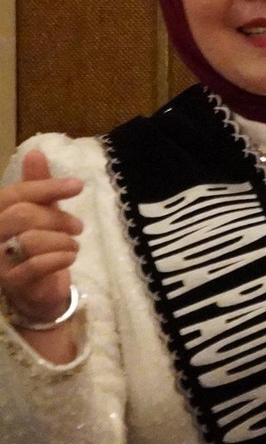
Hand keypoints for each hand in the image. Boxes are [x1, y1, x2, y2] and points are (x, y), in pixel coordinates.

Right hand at [0, 150, 85, 322]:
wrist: (37, 290)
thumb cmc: (37, 246)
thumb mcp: (40, 212)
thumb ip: (37, 186)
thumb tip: (35, 152)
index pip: (14, 194)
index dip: (46, 187)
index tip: (77, 185)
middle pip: (22, 214)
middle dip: (56, 217)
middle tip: (77, 226)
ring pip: (30, 239)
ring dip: (63, 240)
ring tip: (72, 244)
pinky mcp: (11, 283)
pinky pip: (38, 265)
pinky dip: (62, 258)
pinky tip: (69, 257)